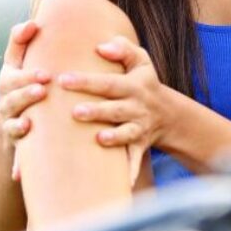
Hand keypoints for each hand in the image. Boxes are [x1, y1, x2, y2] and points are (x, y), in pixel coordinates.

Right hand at [0, 20, 50, 178]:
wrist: (17, 139)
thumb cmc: (28, 95)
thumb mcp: (25, 70)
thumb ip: (27, 45)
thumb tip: (34, 23)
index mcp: (12, 76)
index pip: (13, 54)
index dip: (20, 39)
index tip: (34, 28)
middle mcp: (7, 96)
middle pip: (11, 85)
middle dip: (26, 80)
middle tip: (44, 78)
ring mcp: (9, 118)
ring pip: (11, 111)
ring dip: (23, 102)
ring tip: (38, 96)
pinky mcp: (15, 141)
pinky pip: (14, 138)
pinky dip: (18, 132)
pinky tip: (26, 128)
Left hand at [58, 36, 165, 184]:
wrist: (167, 114)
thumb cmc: (144, 83)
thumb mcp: (141, 61)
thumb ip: (123, 49)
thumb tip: (101, 46)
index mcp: (132, 86)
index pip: (107, 82)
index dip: (86, 81)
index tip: (63, 79)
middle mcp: (136, 108)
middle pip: (115, 109)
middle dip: (96, 111)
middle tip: (74, 112)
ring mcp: (138, 129)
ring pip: (125, 134)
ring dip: (113, 138)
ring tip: (97, 139)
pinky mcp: (139, 147)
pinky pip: (134, 160)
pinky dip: (128, 172)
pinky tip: (120, 184)